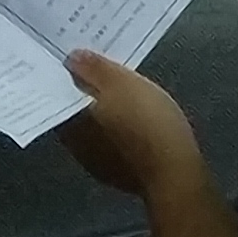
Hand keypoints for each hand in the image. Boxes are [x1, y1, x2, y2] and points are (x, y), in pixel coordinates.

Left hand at [53, 51, 205, 202]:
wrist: (176, 172)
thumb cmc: (146, 123)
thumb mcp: (123, 83)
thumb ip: (95, 69)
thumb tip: (72, 59)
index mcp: (71, 124)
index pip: (61, 96)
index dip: (72, 79)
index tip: (82, 63)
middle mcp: (78, 148)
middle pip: (78, 115)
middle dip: (88, 97)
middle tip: (105, 76)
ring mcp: (99, 166)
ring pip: (96, 133)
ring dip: (105, 118)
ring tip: (125, 98)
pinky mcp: (121, 177)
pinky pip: (115, 147)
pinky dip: (121, 135)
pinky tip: (137, 125)